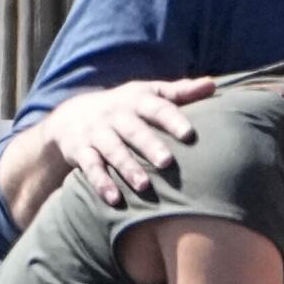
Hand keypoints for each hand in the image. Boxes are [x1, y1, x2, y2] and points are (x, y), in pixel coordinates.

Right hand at [41, 77, 215, 205]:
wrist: (71, 115)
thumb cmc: (125, 107)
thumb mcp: (148, 93)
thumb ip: (180, 91)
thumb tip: (212, 84)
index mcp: (136, 99)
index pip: (157, 107)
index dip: (172, 119)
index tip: (189, 133)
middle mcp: (115, 115)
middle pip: (134, 130)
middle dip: (150, 145)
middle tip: (167, 162)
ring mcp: (96, 133)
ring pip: (112, 150)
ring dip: (127, 168)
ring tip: (144, 186)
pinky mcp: (80, 151)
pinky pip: (90, 168)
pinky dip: (101, 183)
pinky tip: (114, 199)